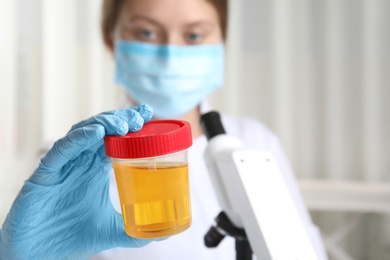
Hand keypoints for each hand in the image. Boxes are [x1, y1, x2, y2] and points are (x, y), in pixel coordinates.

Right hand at [0, 104, 153, 259]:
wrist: (40, 254)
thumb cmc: (74, 237)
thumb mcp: (112, 230)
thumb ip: (135, 230)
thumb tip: (165, 234)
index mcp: (95, 168)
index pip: (115, 138)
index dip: (130, 123)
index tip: (148, 112)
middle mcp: (80, 162)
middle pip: (101, 130)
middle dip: (120, 119)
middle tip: (139, 116)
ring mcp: (63, 166)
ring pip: (82, 134)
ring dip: (103, 124)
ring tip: (123, 125)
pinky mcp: (45, 174)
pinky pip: (61, 151)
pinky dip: (78, 140)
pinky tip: (96, 133)